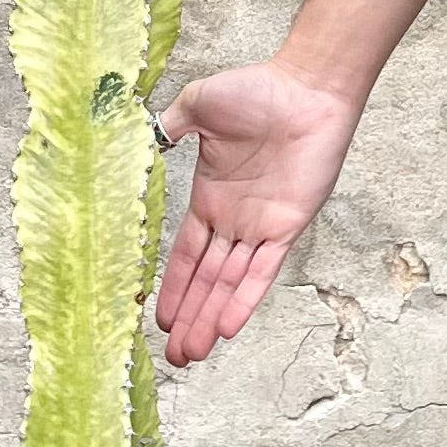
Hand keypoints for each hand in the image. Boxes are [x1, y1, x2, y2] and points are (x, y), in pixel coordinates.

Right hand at [152, 59, 363, 365]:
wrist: (305, 88)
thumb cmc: (256, 90)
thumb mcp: (198, 106)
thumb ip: (169, 127)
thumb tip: (140, 138)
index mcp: (211, 198)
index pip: (187, 255)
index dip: (173, 287)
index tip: (155, 318)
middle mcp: (235, 220)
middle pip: (207, 281)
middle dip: (190, 318)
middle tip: (173, 357)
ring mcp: (261, 226)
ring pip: (230, 284)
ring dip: (211, 319)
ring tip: (191, 354)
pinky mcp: (288, 225)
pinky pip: (262, 271)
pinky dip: (244, 300)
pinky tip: (227, 328)